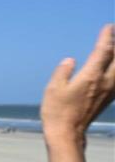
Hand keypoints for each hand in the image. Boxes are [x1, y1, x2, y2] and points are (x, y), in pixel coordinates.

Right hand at [41, 25, 114, 144]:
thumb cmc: (57, 112)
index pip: (103, 51)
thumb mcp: (53, 88)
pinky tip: (113, 69)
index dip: (107, 38)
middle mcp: (103, 82)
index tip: (108, 27)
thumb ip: (63, 71)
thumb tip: (71, 60)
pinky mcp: (107, 99)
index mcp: (91, 77)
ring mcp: (108, 92)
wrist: (67, 134)